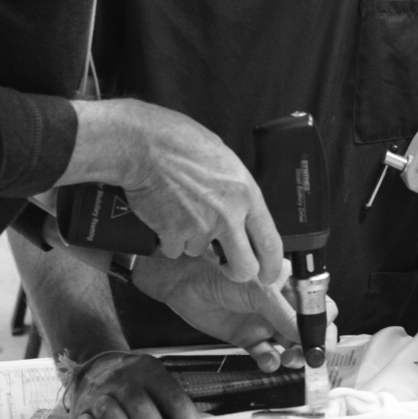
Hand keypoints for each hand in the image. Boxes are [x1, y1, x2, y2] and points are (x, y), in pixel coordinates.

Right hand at [66, 352, 199, 418]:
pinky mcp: (81, 411)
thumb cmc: (136, 383)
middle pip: (143, 409)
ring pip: (113, 416)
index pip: (173, 398)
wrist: (93, 369)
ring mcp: (99, 394)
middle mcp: (123, 378)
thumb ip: (178, 404)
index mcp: (149, 369)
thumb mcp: (158, 383)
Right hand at [72, 99, 282, 284]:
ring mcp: (200, 227)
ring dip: (191, 240)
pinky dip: (168, 238)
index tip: (270, 274)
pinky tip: (165, 214)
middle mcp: (228, 215)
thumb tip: (242, 211)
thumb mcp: (226, 163)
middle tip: (228, 266)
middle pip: (244, 266)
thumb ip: (238, 192)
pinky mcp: (173, 234)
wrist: (145, 145)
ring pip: (201, 252)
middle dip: (236, 271)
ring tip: (181, 210)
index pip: (270, 242)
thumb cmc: (182, 144)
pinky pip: (174, 248)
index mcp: (247, 195)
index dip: (272, 265)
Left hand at [132, 255, 336, 371]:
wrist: (183, 280)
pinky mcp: (248, 337)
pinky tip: (268, 360)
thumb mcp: (259, 291)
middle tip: (309, 355)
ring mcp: (265, 321)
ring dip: (294, 355)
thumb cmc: (219, 270)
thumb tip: (307, 334)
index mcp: (290, 285)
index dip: (323, 323)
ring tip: (289, 359)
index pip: (319, 306)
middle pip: (308, 329)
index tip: (320, 339)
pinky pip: (266, 354)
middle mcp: (281, 304)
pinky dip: (270, 361)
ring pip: (290, 345)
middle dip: (313, 343)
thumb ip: (284, 314)